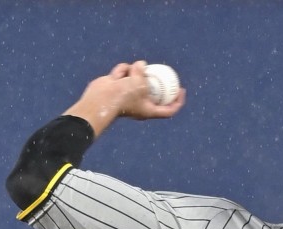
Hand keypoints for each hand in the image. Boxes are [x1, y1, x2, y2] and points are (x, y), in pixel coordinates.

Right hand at [64, 61, 185, 135]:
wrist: (101, 98)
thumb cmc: (123, 96)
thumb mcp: (140, 83)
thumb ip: (144, 73)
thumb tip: (142, 64)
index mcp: (149, 110)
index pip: (168, 110)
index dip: (178, 101)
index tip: (181, 90)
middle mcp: (140, 104)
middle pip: (153, 90)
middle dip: (153, 79)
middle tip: (158, 69)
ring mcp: (129, 95)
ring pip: (138, 76)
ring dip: (133, 72)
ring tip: (125, 76)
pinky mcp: (119, 86)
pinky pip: (125, 73)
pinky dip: (121, 72)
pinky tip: (115, 77)